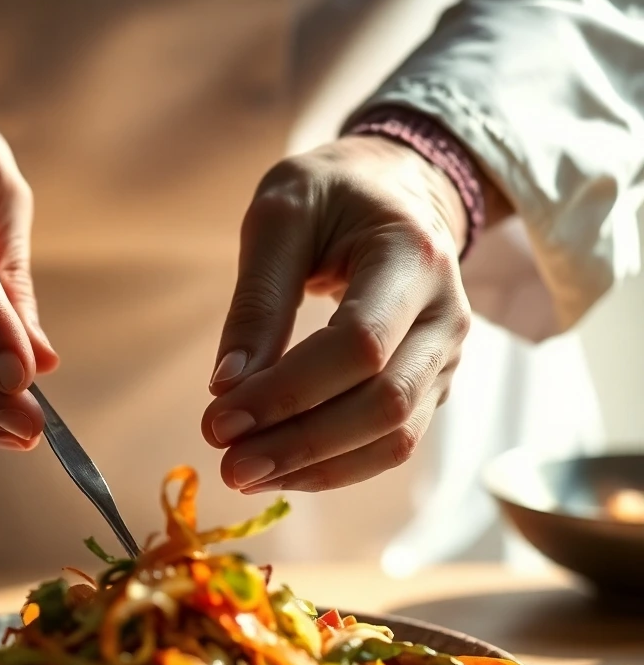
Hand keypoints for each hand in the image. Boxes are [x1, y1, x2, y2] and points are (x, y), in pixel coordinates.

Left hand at [202, 135, 473, 492]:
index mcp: (413, 256)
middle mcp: (446, 314)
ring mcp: (445, 355)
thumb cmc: (331, 195)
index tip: (218, 419)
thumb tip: (226, 387)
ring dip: (317, 467)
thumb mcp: (280, 217)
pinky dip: (336, 467)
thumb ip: (256, 300)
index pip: (358, 345)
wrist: (396, 190)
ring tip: (246, 475)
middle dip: (300, 444)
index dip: (287, 391)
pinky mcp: (430, 384)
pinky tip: (281, 471)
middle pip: (384, 403)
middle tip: (228, 466)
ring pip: (395, 437)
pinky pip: (392, 443)